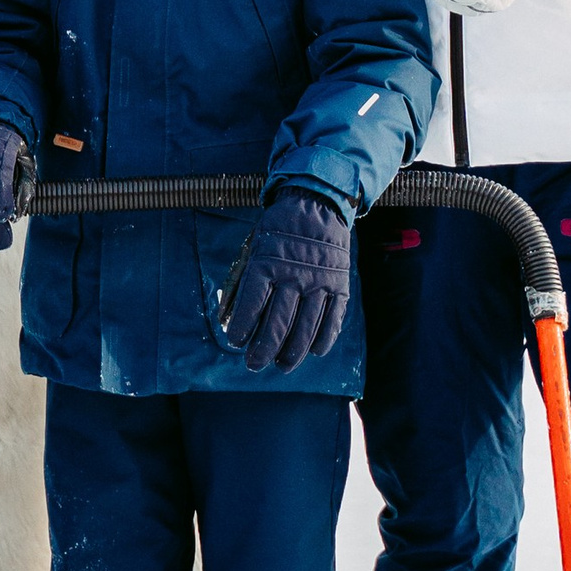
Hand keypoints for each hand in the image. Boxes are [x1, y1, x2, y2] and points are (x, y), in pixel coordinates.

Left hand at [220, 187, 351, 371]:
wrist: (317, 205)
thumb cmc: (279, 230)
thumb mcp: (255, 247)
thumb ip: (246, 281)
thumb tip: (231, 318)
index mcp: (266, 264)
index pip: (251, 306)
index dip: (242, 329)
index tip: (236, 342)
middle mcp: (293, 276)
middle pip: (277, 324)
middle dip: (263, 350)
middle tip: (255, 364)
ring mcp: (319, 283)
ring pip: (305, 328)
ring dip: (292, 352)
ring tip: (281, 365)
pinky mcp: (339, 286)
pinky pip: (332, 320)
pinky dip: (323, 340)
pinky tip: (313, 351)